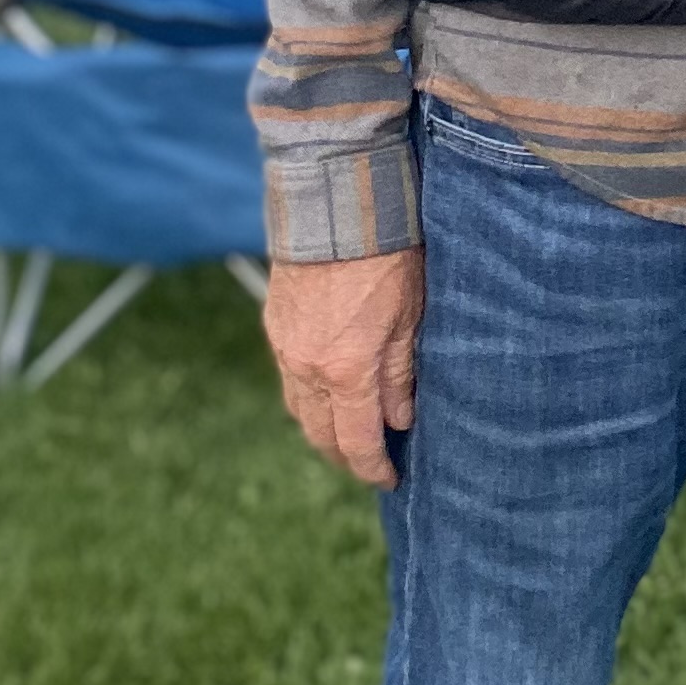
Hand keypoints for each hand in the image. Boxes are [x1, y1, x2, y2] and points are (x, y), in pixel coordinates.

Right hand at [264, 248, 422, 487]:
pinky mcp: (275, 325)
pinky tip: (328, 393)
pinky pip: (289, 379)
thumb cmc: (385, 255)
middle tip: (369, 464)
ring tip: (349, 434)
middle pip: (320, 434)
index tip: (389, 479)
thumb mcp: (410, 315)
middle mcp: (307, 368)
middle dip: (345, 457)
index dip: (373, 468)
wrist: (335, 204)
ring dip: (322, 429)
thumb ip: (400, 374)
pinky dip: (308, 397)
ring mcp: (285, 347)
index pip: (356, 442)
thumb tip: (399, 419)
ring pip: (299, 409)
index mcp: (346, 371)